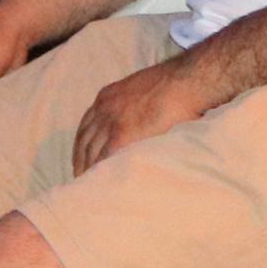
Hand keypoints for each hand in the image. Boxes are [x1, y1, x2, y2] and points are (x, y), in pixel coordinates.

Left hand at [70, 49, 226, 172]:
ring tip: (90, 185)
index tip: (82, 158)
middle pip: (83, 140)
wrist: (186, 81)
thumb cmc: (174, 85)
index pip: (86, 125)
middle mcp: (104, 108)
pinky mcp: (122, 134)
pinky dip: (100, 171)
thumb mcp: (142, 90)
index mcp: (107, 96)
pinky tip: (101, 183)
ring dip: (87, 168)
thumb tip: (139, 121)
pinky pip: (104, 157)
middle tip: (81, 177)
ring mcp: (111, 121)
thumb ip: (134, 106)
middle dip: (80, 159)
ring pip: (90, 151)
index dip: (82, 144)